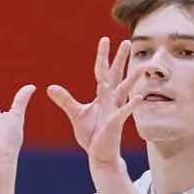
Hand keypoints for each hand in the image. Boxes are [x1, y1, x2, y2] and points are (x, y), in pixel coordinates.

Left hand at [47, 36, 137, 172]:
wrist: (99, 154)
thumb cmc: (91, 134)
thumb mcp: (76, 114)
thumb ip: (65, 100)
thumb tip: (50, 87)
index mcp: (102, 96)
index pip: (101, 71)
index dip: (103, 56)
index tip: (105, 39)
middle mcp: (111, 99)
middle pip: (116, 75)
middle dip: (121, 59)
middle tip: (127, 42)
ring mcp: (115, 110)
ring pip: (125, 90)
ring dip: (133, 79)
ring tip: (143, 68)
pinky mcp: (116, 122)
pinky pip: (124, 112)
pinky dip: (131, 105)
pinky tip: (139, 97)